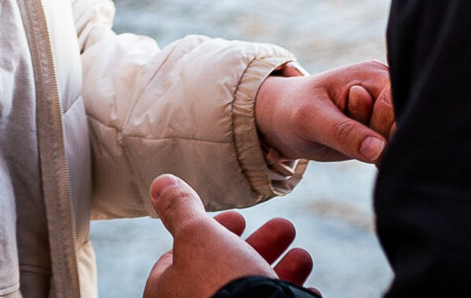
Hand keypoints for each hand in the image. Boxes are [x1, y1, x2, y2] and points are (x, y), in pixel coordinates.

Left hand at [141, 175, 312, 297]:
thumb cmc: (220, 283)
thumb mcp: (198, 234)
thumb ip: (182, 209)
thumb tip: (161, 183)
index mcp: (170, 290)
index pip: (185, 256)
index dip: (216, 231)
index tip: (241, 219)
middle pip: (227, 271)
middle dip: (260, 245)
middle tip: (284, 229)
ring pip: (255, 292)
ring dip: (283, 270)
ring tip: (302, 257)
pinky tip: (308, 289)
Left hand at [254, 62, 391, 163]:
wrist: (284, 120)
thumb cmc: (294, 110)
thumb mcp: (312, 119)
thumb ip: (345, 133)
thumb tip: (379, 150)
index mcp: (373, 75)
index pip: (399, 103)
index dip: (384, 126)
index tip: (359, 133)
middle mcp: (387, 91)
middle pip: (405, 126)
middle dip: (380, 141)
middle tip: (344, 134)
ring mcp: (387, 113)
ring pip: (401, 143)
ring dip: (379, 152)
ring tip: (347, 140)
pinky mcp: (383, 132)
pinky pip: (394, 152)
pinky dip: (378, 159)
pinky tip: (357, 150)